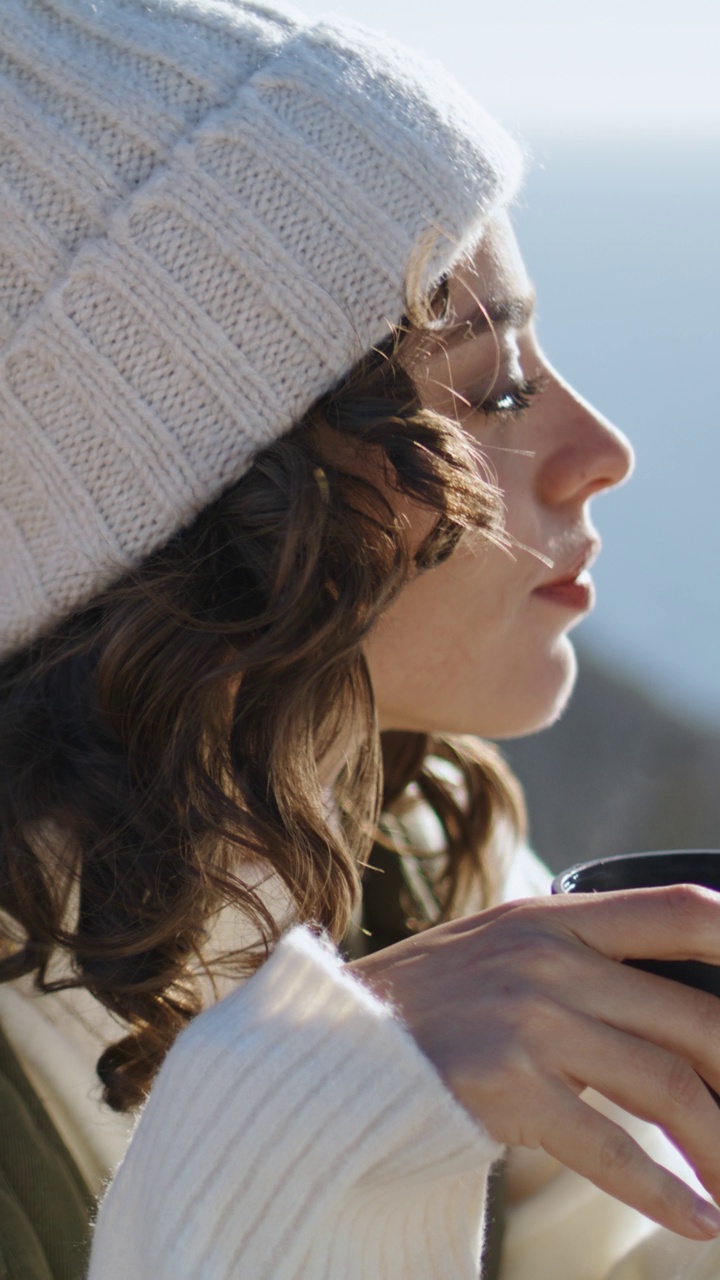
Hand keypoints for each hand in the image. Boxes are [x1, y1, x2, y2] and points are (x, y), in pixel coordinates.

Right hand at [350, 884, 719, 1239]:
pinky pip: (609, 1144)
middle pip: (691, 1019)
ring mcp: (527, 1015)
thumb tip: (663, 1016)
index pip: (675, 910)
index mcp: (551, 916)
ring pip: (666, 1085)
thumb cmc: (420, 1006)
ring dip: (719, 1148)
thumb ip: (572, 962)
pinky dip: (662, 1190)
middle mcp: (547, 955)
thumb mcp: (496, 952)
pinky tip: (695, 1219)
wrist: (322, 1044)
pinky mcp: (504, 1080)